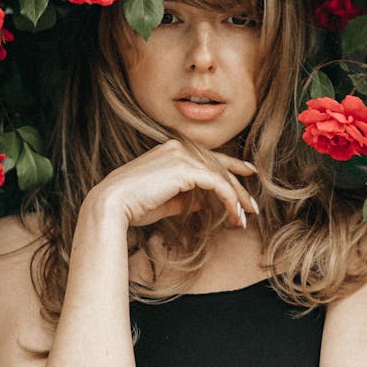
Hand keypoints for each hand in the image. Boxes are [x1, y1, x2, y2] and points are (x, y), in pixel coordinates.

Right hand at [85, 139, 258, 228]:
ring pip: (221, 176)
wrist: (113, 203)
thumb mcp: (168, 200)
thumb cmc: (135, 205)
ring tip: (244, 218)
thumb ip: (188, 197)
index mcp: (172, 150)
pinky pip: (217, 184)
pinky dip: (229, 200)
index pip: (209, 156)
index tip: (249, 171)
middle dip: (238, 188)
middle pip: (219, 166)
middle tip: (253, 207)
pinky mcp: (185, 169)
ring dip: (236, 198)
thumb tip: (206, 201)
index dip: (232, 164)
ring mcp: (182, 156)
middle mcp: (179, 148)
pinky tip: (234, 215)